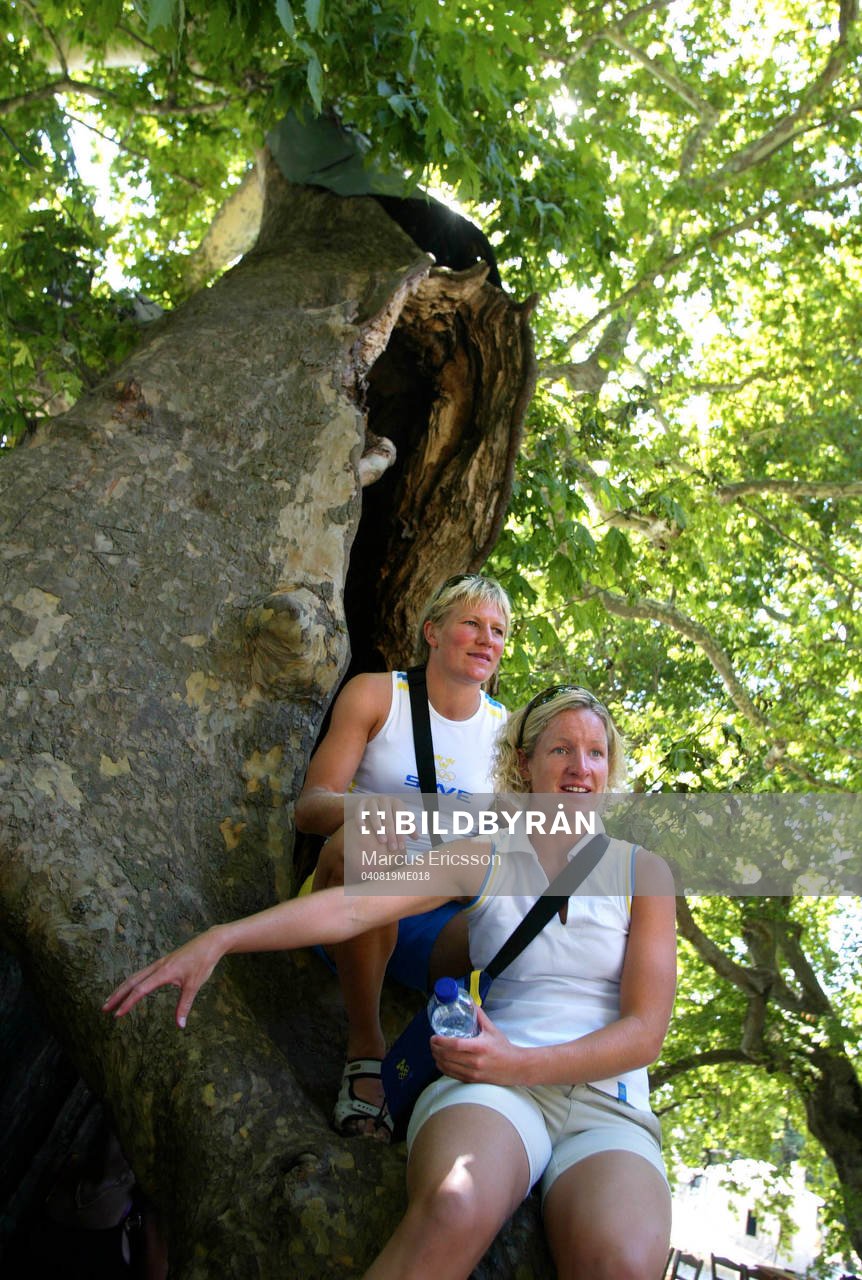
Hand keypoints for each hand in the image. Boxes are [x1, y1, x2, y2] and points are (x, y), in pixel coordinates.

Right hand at [102, 927, 225, 1027]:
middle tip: (104, 1008)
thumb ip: (184, 1005)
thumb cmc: (203, 962)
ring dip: (122, 987)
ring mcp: (159, 963)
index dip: (128, 1003)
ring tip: (111, 999)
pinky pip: (142, 972)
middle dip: (117, 995)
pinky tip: (130, 987)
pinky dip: (132, 981)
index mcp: (164, 972)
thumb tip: (180, 1025)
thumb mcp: (194, 985)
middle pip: (131, 981)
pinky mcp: (163, 962)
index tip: (117, 1015)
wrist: (210, 942)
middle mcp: (158, 966)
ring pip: (135, 975)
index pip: (140, 990)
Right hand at [348, 792, 410, 853]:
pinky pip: (360, 813)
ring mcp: (372, 801)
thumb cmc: (390, 814)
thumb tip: (417, 837)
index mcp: (396, 803)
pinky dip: (361, 822)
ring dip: (379, 829)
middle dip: (392, 834)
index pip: (401, 818)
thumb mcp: (401, 817)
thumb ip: (409, 827)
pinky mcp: (361, 804)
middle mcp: (384, 800)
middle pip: (389, 818)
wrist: (372, 804)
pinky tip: (363, 832)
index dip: (402, 833)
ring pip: (375, 815)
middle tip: (393, 848)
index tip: (401, 846)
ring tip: (382, 841)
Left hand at [429, 1008, 527, 1085]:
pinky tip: (441, 1061)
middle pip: (448, 1056)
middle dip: (436, 1048)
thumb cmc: (504, 1048)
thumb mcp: (492, 1029)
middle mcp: (475, 1061)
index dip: (441, 1041)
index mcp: (480, 1047)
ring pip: (448, 1067)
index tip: (434, 1036)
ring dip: (437, 1058)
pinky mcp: (472, 1080)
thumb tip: (469, 1002)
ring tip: (434, 1050)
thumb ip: (479, 1015)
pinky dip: (443, 1068)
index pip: (456, 1044)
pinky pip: (452, 1075)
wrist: (516, 1067)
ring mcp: (473, 1073)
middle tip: (432, 1041)